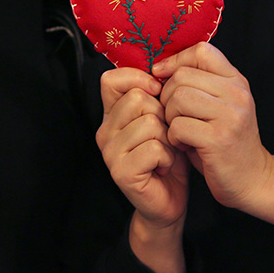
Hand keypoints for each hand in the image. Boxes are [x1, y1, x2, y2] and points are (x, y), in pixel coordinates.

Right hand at [97, 67, 189, 272]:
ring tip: (166, 153)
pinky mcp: (121, 172)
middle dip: (163, 115)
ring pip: (149, 123)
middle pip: (138, 99)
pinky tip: (164, 167)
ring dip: (169, 139)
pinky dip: (168, 158)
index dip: (138, 79)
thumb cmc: (169, 159)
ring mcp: (109, 152)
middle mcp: (104, 130)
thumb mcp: (162, 121)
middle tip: (165, 136)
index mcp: (111, 114)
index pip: (111, 79)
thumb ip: (155, 97)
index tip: (158, 92)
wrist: (169, 202)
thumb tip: (162, 69)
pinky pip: (154, 148)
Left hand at [154, 44, 273, 233]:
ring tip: (179, 129)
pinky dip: (174, 137)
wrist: (253, 180)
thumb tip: (158, 68)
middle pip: (182, 76)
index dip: (176, 60)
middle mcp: (237, 94)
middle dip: (167, 96)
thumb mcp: (218, 105)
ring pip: (178, 99)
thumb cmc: (225, 140)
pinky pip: (178, 126)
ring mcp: (230, 116)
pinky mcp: (219, 139)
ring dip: (169, 116)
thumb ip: (198, 84)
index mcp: (236, 81)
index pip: (202, 51)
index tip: (162, 76)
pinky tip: (184, 145)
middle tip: (174, 116)